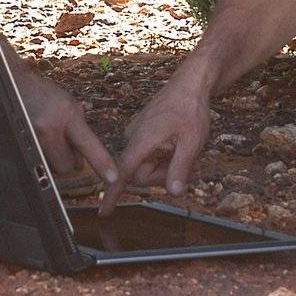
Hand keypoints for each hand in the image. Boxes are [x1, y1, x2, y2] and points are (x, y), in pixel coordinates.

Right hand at [16, 71, 117, 185]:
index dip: (101, 162)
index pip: (88, 144)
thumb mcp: (71, 106)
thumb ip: (81, 131)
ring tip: (49, 136)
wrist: (17, 86)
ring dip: (54, 158)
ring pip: (52, 167)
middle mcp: (48, 128)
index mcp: (66, 115)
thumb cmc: (47, 95)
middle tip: (64, 142)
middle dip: (69, 159)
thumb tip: (85, 161)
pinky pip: (39, 162)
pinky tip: (39, 139)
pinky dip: (42, 156)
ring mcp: (32, 137)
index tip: (112, 177)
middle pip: (67, 166)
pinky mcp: (21, 144)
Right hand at [100, 74, 210, 214]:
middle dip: (163, 174)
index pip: (124, 173)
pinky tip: (177, 143)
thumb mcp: (192, 142)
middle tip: (186, 161)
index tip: (103, 212)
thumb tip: (173, 193)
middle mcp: (134, 137)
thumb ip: (180, 169)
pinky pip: (149, 154)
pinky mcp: (143, 133)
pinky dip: (164, 155)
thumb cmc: (190, 109)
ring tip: (183, 148)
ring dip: (165, 164)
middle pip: (142, 174)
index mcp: (142, 140)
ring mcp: (138, 134)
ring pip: (147, 165)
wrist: (190, 83)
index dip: (114, 194)